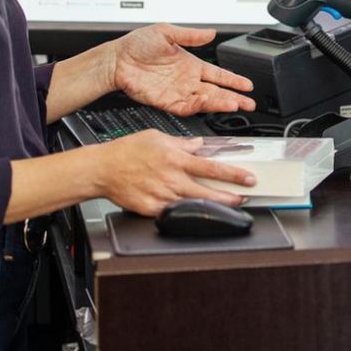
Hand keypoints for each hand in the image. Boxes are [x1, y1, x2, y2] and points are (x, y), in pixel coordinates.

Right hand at [97, 130, 256, 212]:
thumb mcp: (158, 137)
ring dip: (212, 207)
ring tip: (227, 205)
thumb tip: (199, 144)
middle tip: (244, 197)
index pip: (212, 168)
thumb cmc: (127, 151)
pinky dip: (186, 213)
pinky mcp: (151, 210)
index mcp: (176, 159)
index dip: (233, 174)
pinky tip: (196, 213)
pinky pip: (173, 214)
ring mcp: (162, 197)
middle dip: (230, 197)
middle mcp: (172, 179)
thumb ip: (182, 143)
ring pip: (194, 205)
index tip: (248, 178)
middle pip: (208, 192)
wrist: (102, 169)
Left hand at [110, 24, 255, 114]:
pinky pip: (186, 107)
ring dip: (220, 103)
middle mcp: (187, 80)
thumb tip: (211, 32)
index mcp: (191, 64)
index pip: (218, 74)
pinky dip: (198, 106)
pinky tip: (209, 104)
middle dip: (234, 97)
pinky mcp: (166, 102)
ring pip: (204, 101)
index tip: (248, 85)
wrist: (117, 60)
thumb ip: (191, 35)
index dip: (234, 80)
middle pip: (216, 91)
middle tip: (249, 104)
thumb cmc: (137, 44)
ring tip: (235, 105)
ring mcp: (177, 92)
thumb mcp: (167, 32)